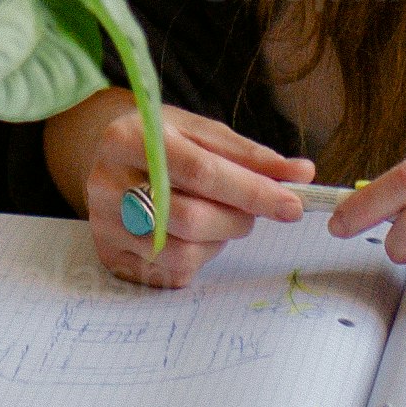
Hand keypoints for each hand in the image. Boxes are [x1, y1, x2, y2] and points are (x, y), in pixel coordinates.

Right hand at [43, 93, 313, 290]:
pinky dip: (198, 257)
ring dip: (218, 241)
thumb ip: (250, 155)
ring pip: (182, 252)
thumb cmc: (162, 141)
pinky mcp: (110, 256)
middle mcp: (107, 182)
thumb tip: (301, 173)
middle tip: (250, 212)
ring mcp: (104, 224)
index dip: (250, 190)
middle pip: (190, 218)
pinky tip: (192, 235)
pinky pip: (171, 273)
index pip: (200, 171)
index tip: (292, 204)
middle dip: (236, 219)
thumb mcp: (200, 133)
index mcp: (128, 138)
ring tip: (217, 218)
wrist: (106, 158)